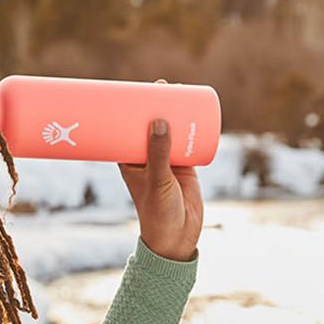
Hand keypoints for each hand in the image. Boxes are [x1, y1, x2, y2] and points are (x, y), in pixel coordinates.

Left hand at [119, 95, 203, 262]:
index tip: (132, 89)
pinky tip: (198, 111)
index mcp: (130, 160)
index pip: (125, 129)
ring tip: (181, 92)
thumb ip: (158, 152)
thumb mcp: (157, 179)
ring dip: (175, 113)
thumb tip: (159, 119)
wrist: (177, 238)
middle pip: (150, 125)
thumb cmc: (157, 212)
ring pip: (170, 131)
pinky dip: (192, 127)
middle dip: (155, 105)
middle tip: (162, 85)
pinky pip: (188, 141)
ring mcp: (167, 161)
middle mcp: (148, 158)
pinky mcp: (186, 166)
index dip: (129, 110)